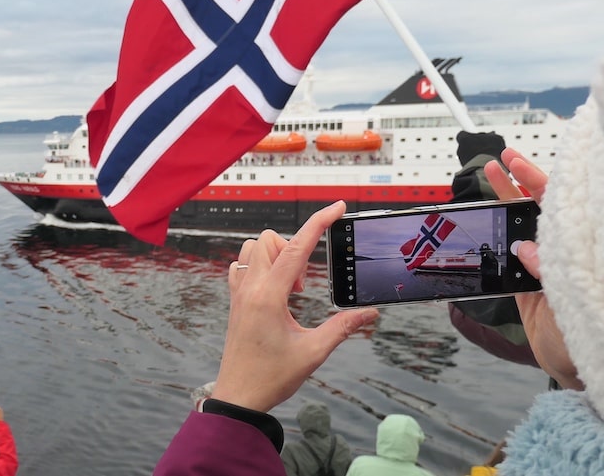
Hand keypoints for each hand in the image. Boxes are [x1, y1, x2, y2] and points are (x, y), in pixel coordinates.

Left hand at [211, 201, 379, 412]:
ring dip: (276, 256)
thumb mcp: (313, 353)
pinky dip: (259, 266)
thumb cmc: (271, 377)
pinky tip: (273, 289)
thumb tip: (369, 314)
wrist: (238, 397)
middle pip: (271, 240)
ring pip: (253, 248)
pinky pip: (241, 265)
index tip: (336, 207)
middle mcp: (250, 288)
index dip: (319, 223)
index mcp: (269, 296)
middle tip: (304, 286)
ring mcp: (239, 293)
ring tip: (290, 289)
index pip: (296, 248)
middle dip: (294, 249)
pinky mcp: (235, 301)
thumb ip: (343, 328)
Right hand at [484, 148, 582, 389]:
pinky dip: (493, 241)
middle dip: (520, 182)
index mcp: (580, 249)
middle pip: (539, 209)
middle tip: (501, 160)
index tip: (518, 163)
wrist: (581, 371)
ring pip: (519, 228)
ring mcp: (542, 268)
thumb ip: (551, 273)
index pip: (561, 207)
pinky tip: (483, 225)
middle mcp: (563, 253)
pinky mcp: (524, 286)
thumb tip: (525, 248)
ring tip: (490, 178)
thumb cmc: (598, 336)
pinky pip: (504, 257)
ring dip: (503, 205)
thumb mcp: (577, 301)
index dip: (539, 182)